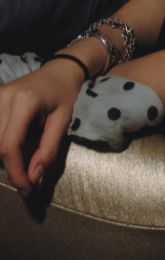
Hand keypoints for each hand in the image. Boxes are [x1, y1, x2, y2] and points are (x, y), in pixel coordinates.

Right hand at [0, 59, 85, 191]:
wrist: (58, 70)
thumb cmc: (64, 94)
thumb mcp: (63, 121)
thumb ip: (48, 150)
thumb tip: (32, 177)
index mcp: (24, 102)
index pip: (9, 146)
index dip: (15, 172)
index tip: (26, 189)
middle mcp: (2, 98)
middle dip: (13, 166)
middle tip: (30, 174)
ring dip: (7, 153)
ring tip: (28, 148)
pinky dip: (4, 143)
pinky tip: (18, 142)